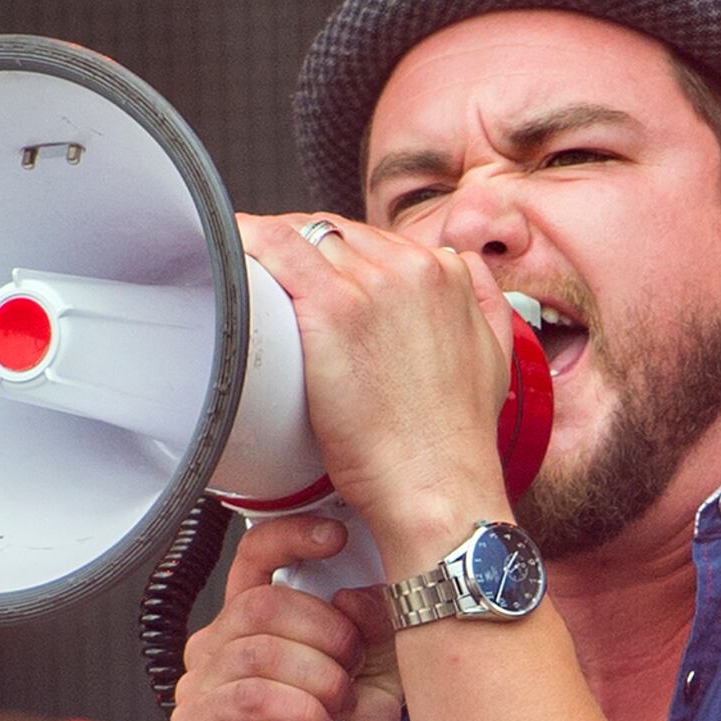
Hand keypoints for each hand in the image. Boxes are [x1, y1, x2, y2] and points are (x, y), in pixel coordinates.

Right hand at [168, 513, 403, 720]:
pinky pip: (249, 697)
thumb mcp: (379, 681)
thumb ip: (374, 630)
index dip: (291, 537)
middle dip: (325, 636)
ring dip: (318, 682)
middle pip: (264, 605)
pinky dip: (298, 713)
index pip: (257, 557)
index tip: (335, 535)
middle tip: (350, 675)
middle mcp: (222, 648)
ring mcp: (203, 687)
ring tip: (337, 712)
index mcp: (260, 626)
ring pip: (261, 650)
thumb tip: (359, 593)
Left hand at [235, 212, 515, 541]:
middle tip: (278, 287)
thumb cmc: (451, 442)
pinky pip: (277, 246)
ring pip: (307, 236)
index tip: (317, 278)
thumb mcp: (493, 359)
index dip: (340, 257)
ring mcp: (374, 284)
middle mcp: (416, 269)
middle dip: (308, 254)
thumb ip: (481, 306)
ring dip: (276, 254)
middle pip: (339, 234)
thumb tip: (462, 273)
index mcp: (448, 277)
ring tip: (251, 284)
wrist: (438, 486)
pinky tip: (227, 252)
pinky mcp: (335, 307)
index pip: (377, 240)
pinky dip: (247, 240)